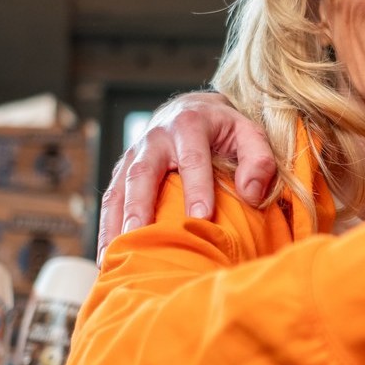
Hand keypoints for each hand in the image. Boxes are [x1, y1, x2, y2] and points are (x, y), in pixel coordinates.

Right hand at [97, 92, 276, 263]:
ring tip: (115, 256)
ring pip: (119, 188)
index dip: (197, 188)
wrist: (192, 109)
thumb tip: (251, 194)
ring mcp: (134, 154)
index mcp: (189, 125)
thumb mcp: (249, 132)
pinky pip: (110, 198)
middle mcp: (155, 138)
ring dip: (115, 222)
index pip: (192, 158)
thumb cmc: (225, 129)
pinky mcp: (123, 170)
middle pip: (143, 172)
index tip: (202, 218)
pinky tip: (108, 255)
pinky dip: (106, 226)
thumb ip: (258, 159)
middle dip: (140, 206)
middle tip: (140, 237)